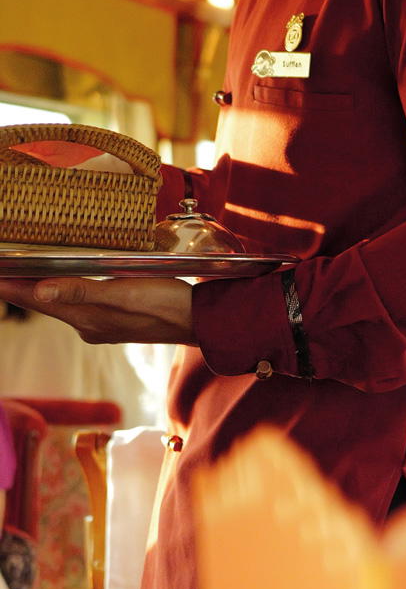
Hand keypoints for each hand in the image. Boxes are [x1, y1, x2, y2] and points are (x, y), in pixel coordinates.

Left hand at [0, 275, 194, 343]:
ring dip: (38, 287)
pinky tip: (63, 279)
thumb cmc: (168, 303)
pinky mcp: (114, 320)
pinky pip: (78, 303)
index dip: (9, 285)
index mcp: (86, 318)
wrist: (202, 322)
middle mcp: (88, 325)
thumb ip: (83, 291)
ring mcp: (101, 325)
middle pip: (43, 302)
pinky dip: (62, 290)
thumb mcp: (125, 293)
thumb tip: (40, 291)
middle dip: (18, 284)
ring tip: (20, 269)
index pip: (35, 300)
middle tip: (2, 264)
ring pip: (60, 302)